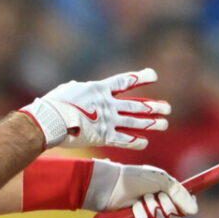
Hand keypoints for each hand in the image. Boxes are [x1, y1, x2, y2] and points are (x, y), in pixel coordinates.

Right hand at [19, 68, 169, 149]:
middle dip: (153, 106)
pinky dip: (135, 141)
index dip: (141, 77)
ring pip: (135, 122)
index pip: (125, 81)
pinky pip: (124, 140)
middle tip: (167, 108)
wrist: (50, 120)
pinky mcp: (103, 136)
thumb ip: (78, 88)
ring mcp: (107, 120)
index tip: (154, 75)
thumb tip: (77, 86)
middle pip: (136, 104)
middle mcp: (108, 104)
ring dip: (151, 123)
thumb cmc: (54, 104)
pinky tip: (145, 142)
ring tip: (165, 123)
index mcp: (99, 89)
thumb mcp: (68, 89)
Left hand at [85, 161, 196, 217]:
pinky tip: (134, 207)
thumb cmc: (135, 178)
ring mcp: (148, 216)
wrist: (112, 184)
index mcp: (167, 195)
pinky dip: (140, 215)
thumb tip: (195, 211)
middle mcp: (159, 207)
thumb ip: (180, 194)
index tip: (179, 202)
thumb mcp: (162, 181)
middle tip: (155, 196)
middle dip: (165, 207)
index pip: (183, 210)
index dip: (182, 208)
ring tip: (142, 199)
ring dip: (151, 209)